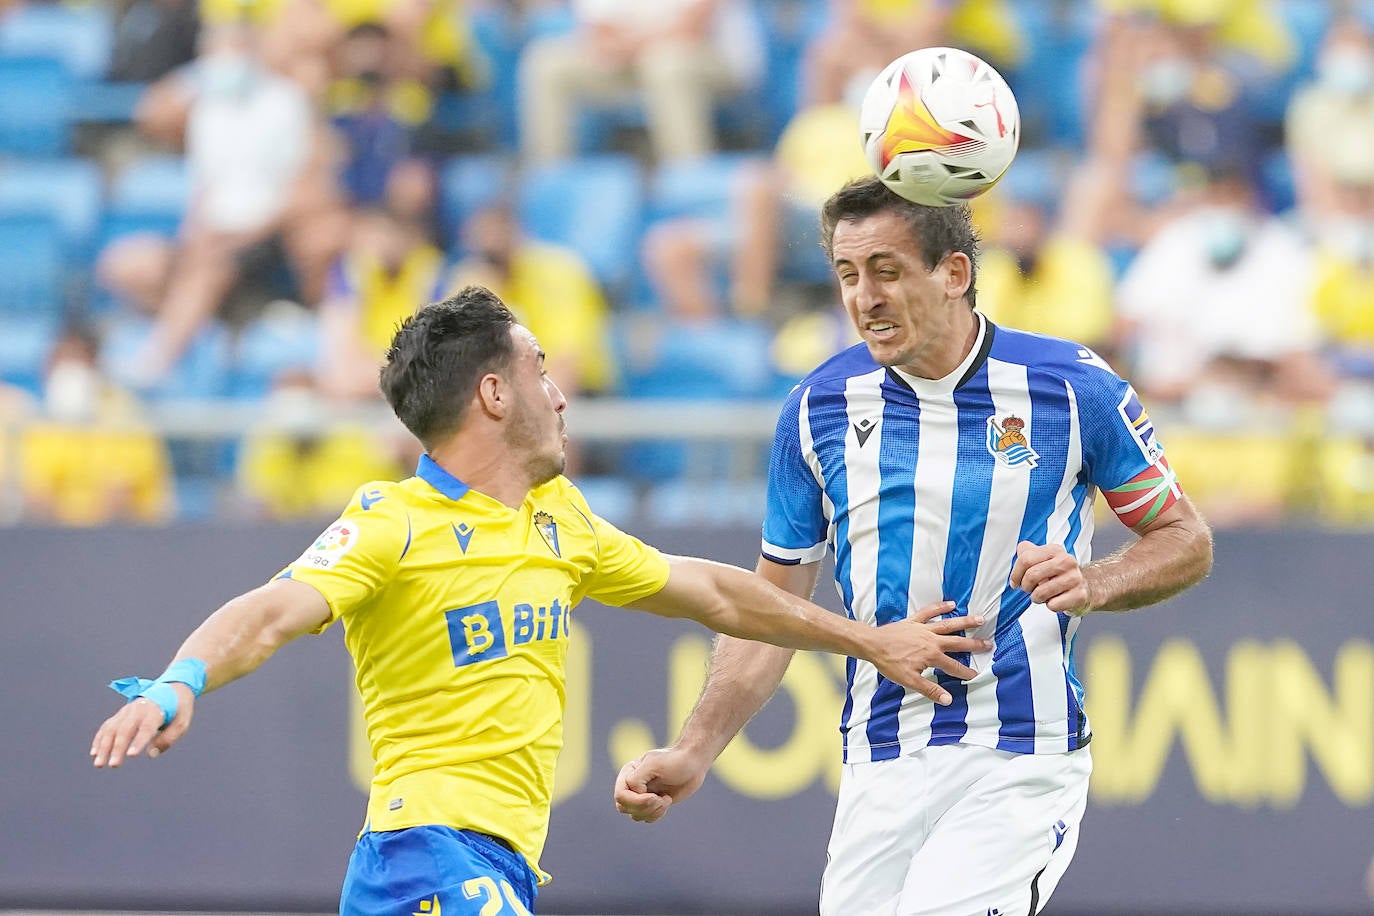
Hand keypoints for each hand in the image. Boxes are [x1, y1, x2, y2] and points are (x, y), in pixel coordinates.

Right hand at [90, 683, 194, 767]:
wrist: (172, 689)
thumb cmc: (178, 710)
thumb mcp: (182, 723)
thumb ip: (168, 738)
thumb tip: (151, 754)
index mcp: (156, 710)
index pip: (146, 727)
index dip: (139, 741)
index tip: (131, 755)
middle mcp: (138, 709)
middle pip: (125, 729)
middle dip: (117, 748)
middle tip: (113, 765)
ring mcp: (127, 711)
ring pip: (111, 728)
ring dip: (103, 746)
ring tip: (99, 764)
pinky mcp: (121, 714)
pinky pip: (107, 726)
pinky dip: (99, 739)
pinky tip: (95, 753)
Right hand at [613, 746, 709, 823]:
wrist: (693, 764)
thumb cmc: (674, 761)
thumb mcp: (653, 765)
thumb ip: (636, 779)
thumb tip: (635, 795)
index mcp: (628, 773)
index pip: (620, 796)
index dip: (636, 801)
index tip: (654, 796)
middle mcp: (632, 785)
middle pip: (624, 807)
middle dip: (644, 807)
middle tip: (660, 799)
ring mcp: (642, 795)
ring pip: (635, 815)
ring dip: (653, 811)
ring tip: (666, 799)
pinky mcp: (652, 804)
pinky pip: (646, 818)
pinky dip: (657, 814)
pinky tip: (667, 800)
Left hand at [868, 600, 991, 704]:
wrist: (872, 644)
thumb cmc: (889, 663)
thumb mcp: (909, 681)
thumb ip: (930, 690)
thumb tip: (948, 700)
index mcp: (932, 656)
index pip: (954, 667)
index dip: (967, 673)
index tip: (979, 676)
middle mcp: (931, 640)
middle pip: (958, 643)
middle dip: (974, 645)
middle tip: (989, 644)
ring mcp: (923, 629)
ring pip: (949, 624)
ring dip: (965, 622)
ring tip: (980, 619)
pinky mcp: (914, 621)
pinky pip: (929, 612)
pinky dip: (940, 607)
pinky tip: (951, 604)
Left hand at [1010, 541, 1091, 614]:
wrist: (1086, 586)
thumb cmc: (1060, 574)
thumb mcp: (1044, 558)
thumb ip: (1029, 552)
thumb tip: (1021, 549)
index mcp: (1055, 550)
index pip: (1025, 559)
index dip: (1015, 574)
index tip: (1015, 582)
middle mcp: (1067, 562)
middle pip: (1031, 575)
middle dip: (1026, 586)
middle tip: (1030, 589)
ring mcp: (1074, 578)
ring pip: (1040, 593)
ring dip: (1037, 598)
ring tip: (1044, 595)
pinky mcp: (1079, 595)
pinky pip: (1053, 605)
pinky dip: (1050, 605)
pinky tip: (1056, 599)